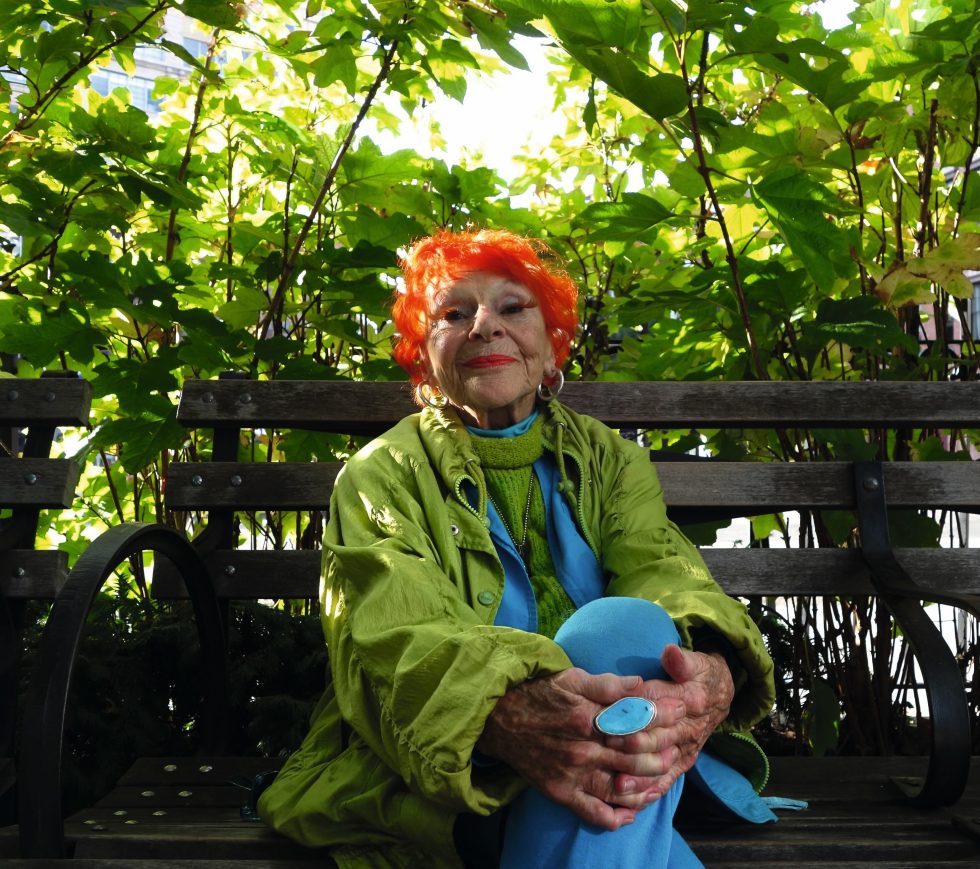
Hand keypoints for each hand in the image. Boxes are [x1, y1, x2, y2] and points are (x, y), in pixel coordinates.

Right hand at [476, 667, 685, 829]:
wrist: (498, 720)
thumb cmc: (538, 694)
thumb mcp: (570, 679)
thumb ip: (607, 683)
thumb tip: (640, 683)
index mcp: (586, 717)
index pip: (636, 719)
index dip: (663, 714)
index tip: (683, 709)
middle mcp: (582, 748)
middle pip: (634, 754)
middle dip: (663, 749)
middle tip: (681, 744)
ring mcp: (573, 773)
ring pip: (620, 785)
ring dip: (648, 783)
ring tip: (666, 777)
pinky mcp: (562, 792)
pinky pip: (593, 812)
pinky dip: (615, 817)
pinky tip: (632, 814)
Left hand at [604, 646, 733, 804]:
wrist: (720, 695)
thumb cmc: (700, 674)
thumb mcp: (696, 661)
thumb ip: (682, 659)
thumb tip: (670, 652)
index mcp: (687, 700)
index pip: (655, 704)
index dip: (632, 708)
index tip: (610, 712)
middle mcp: (686, 728)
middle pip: (655, 737)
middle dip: (630, 743)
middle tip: (606, 747)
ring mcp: (683, 749)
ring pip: (659, 765)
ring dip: (638, 775)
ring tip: (617, 784)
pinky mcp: (681, 762)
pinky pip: (665, 780)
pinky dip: (648, 791)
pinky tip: (629, 800)